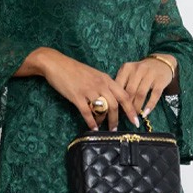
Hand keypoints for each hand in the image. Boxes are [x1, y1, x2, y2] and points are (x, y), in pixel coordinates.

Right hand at [26, 47, 141, 130]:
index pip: (124, 95)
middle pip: (115, 104)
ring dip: (105, 121)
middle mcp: (100, 84)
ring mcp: (88, 90)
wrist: (56, 63)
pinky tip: (93, 128)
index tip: (135, 120)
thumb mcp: (94, 75)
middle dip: (118, 119)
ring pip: (103, 109)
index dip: (131, 109)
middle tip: (117, 129)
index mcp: (106, 78)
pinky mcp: (77, 96)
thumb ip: (103, 86)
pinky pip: (87, 112)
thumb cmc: (74, 70)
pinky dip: (91, 122)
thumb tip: (111, 100)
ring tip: (105, 128)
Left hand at [114, 55, 176, 116]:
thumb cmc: (141, 71)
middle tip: (126, 116)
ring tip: (135, 116)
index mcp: (127, 68)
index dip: (117, 99)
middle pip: (130, 91)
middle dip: (127, 106)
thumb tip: (114, 102)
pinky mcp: (161, 80)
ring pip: (141, 94)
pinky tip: (146, 113)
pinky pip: (154, 95)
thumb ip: (121, 83)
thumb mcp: (129, 72)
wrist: (161, 62)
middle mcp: (138, 70)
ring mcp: (150, 74)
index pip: (119, 85)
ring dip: (137, 107)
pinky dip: (150, 105)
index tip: (116, 110)